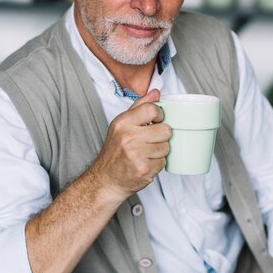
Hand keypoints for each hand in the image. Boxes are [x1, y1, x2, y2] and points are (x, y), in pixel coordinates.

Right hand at [90, 88, 170, 202]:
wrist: (106, 179)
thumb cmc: (115, 152)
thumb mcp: (121, 125)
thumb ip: (139, 107)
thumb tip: (156, 93)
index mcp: (123, 123)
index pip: (152, 109)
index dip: (160, 115)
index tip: (156, 121)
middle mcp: (128, 137)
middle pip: (165, 130)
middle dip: (161, 136)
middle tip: (150, 141)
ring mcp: (136, 154)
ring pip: (166, 147)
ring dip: (160, 151)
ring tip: (146, 153)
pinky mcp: (143, 169)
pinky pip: (163, 162)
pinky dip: (157, 164)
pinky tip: (146, 163)